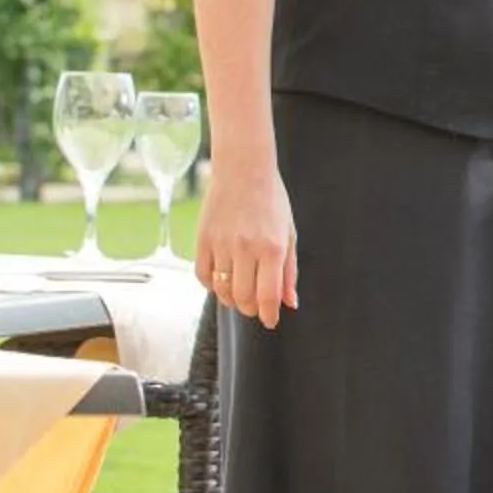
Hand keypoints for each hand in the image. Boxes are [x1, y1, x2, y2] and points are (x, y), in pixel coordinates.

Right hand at [194, 154, 298, 329]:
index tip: (270, 322)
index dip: (269, 315)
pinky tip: (222, 282)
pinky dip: (212, 286)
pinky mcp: (202, 240)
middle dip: (251, 310)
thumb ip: (289, 271)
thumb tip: (290, 302)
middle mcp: (246, 249)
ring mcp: (222, 245)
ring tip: (240, 296)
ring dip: (231, 300)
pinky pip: (203, 275)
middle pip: (243, 298)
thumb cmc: (271, 201)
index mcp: (273, 248)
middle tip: (255, 308)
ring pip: (222, 290)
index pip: (268, 296)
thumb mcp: (289, 234)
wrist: (244, 170)